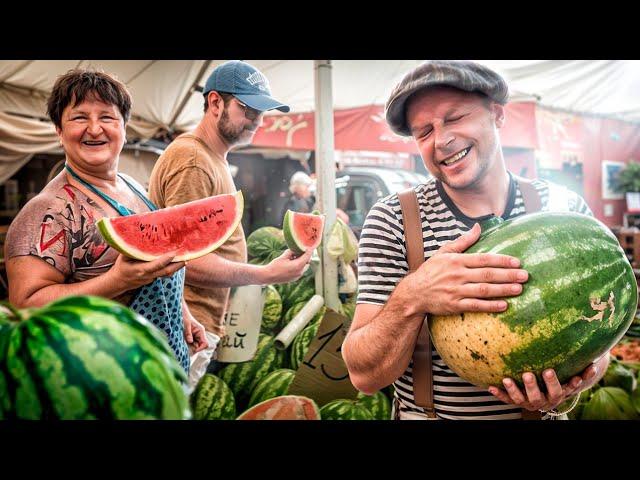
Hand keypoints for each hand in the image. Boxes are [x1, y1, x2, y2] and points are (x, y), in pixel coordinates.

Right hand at [109, 252, 185, 289]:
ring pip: (168, 273)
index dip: (165, 260)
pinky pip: (165, 273)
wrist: (119, 282)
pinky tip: (178, 259)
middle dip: (178, 264)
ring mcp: (153, 278)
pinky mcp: (155, 278)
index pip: (155, 266)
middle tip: (187, 256)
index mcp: (140, 270)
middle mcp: (148, 276)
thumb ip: (131, 249)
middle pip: (166, 271)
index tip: (173, 253)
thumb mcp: (123, 257)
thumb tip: (138, 236)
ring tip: (187, 256)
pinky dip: (173, 267)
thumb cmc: (122, 266)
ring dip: (178, 266)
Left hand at [183, 308, 207, 353]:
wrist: (182, 313)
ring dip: (192, 346)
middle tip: (187, 347)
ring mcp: (197, 335)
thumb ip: (188, 333)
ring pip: (197, 345)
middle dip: (195, 348)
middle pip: (202, 345)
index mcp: (201, 331)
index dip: (201, 348)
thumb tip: (190, 341)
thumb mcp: (186, 325)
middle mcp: (200, 334)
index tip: (194, 350)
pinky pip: (193, 343)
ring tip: (185, 343)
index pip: (205, 343)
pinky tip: (184, 342)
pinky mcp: (193, 336)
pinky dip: (189, 344)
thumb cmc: (185, 317)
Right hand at [262, 248, 312, 284]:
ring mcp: (297, 276)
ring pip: (303, 267)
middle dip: (305, 257)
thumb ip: (291, 252)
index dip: (309, 251)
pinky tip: (292, 262)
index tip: (311, 247)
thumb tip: (295, 249)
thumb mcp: (283, 257)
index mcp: (298, 266)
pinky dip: (298, 266)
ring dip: (302, 262)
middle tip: (301, 251)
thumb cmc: (275, 266)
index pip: (307, 256)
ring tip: (295, 256)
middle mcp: (299, 272)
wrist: (268, 276)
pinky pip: (300, 271)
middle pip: (307, 262)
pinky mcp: (294, 279)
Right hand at [404, 223, 527, 315]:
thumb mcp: (443, 253)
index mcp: (456, 261)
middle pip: (487, 275)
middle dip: (508, 275)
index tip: (517, 262)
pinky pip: (475, 306)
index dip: (501, 261)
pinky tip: (504, 305)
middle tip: (525, 276)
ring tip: (519, 289)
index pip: (483, 259)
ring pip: (484, 290)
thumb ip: (463, 241)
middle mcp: (457, 275)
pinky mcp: (454, 305)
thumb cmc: (430, 271)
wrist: (414, 293)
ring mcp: (456, 291)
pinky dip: (490, 306)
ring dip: (503, 290)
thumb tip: (478, 227)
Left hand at [488, 360, 603, 411]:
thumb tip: (600, 351)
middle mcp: (546, 400)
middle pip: (540, 396)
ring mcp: (530, 402)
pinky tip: (491, 387)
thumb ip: (586, 364)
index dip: (555, 382)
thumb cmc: (566, 376)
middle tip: (528, 374)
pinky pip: (507, 400)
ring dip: (514, 390)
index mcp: (561, 393)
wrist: (550, 392)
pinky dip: (499, 394)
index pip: (562, 390)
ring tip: (508, 379)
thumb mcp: (576, 371)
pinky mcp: (517, 401)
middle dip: (533, 386)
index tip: (549, 370)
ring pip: (522, 400)